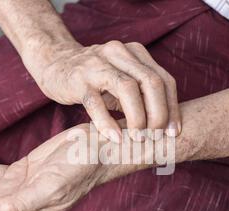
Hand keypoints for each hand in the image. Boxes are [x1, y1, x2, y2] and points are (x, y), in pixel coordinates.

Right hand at [22, 40, 180, 141]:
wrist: (54, 63)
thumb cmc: (95, 78)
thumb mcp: (122, 81)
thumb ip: (143, 96)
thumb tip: (167, 126)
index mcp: (135, 53)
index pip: (164, 80)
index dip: (173, 108)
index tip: (174, 133)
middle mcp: (119, 53)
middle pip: (151, 82)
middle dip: (159, 114)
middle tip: (157, 137)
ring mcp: (97, 65)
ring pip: (128, 88)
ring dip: (138, 118)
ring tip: (139, 139)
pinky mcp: (77, 80)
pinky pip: (96, 103)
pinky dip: (108, 124)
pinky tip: (116, 139)